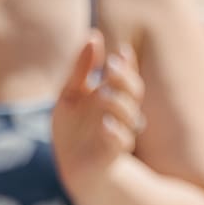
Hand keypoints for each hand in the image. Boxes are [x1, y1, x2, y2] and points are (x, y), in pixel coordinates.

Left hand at [52, 29, 145, 189]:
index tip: (118, 53)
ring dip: (119, 103)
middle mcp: (121, 113)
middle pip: (133, 92)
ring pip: (130, 116)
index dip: (126, 65)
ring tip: (103, 93)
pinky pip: (120, 142)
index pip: (126, 75)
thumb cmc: (74, 130)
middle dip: (125, 79)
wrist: (74, 168)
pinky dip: (115, 133)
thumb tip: (94, 35)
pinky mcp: (112, 155)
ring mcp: (120, 133)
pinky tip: (105, 125)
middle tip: (111, 66)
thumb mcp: (70, 95)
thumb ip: (80, 69)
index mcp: (113, 96)